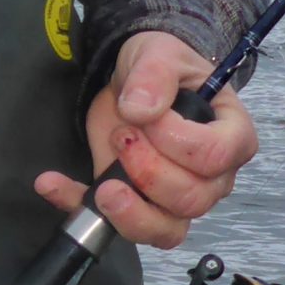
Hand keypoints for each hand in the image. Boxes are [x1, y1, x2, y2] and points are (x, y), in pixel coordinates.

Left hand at [35, 30, 256, 248]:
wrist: (136, 82)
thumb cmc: (162, 69)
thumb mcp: (158, 54)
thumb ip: (154, 75)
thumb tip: (140, 109)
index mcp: (231, 136)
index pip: (215, 156)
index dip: (177, 142)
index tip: (146, 116)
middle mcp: (213, 177)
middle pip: (191, 200)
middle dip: (148, 173)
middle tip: (120, 135)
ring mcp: (178, 198)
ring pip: (165, 230)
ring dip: (127, 212)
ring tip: (100, 187)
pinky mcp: (140, 206)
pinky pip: (118, 226)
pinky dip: (79, 207)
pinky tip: (53, 185)